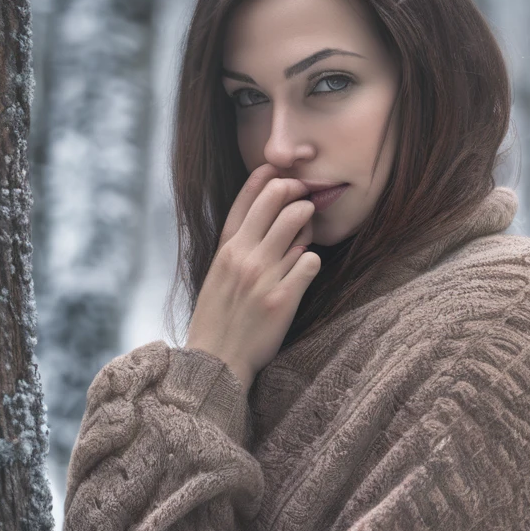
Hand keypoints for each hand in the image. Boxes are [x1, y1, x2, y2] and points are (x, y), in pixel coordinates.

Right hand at [183, 163, 321, 388]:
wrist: (217, 361)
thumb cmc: (219, 318)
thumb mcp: (217, 275)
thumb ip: (237, 247)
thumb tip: (268, 221)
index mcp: (225, 250)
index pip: (246, 199)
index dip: (266, 177)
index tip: (280, 169)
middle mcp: (243, 257)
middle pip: (276, 200)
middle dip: (296, 191)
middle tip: (305, 197)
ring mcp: (263, 276)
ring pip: (298, 224)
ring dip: (308, 224)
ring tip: (305, 235)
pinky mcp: (283, 298)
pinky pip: (310, 261)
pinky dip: (311, 261)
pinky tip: (305, 270)